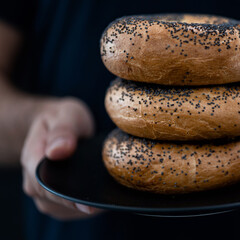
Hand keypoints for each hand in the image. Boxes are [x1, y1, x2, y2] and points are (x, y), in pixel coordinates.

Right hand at [21, 97, 99, 219]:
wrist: (58, 125)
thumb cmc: (63, 118)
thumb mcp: (67, 114)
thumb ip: (63, 131)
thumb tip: (58, 151)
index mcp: (32, 159)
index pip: (45, 185)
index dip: (67, 195)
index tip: (91, 199)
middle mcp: (33, 182)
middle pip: (57, 200)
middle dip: (82, 197)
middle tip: (107, 190)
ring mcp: (44, 194)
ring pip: (66, 208)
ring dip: (86, 201)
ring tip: (105, 186)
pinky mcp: (56, 201)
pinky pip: (72, 209)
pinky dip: (87, 202)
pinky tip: (100, 192)